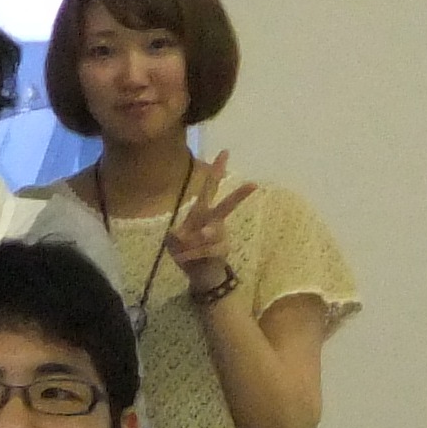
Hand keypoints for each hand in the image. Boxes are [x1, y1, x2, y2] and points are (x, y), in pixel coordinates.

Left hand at [167, 150, 255, 293]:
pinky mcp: (222, 250)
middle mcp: (215, 221)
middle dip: (238, 196)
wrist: (199, 276)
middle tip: (252, 185)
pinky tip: (182, 259)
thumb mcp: (174, 242)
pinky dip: (191, 254)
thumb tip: (186, 235)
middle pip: (226, 206)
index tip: (225, 151)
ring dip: (194, 241)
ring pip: (211, 232)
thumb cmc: (187, 252)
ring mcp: (221, 235)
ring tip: (182, 250)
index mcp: (202, 212)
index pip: (210, 188)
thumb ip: (176, 236)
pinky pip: (207, 249)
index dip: (216, 170)